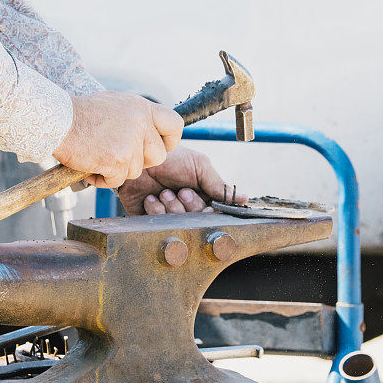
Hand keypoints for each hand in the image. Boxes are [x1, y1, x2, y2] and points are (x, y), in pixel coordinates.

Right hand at [53, 92, 182, 188]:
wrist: (56, 120)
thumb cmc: (80, 114)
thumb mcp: (115, 104)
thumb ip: (136, 118)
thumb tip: (150, 132)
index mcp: (142, 107)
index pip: (175, 125)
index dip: (170, 141)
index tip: (159, 147)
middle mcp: (140, 123)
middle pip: (158, 156)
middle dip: (141, 162)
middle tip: (120, 157)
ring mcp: (130, 142)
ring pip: (136, 171)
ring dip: (118, 170)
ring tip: (98, 157)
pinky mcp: (117, 160)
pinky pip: (118, 181)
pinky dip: (103, 179)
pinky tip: (91, 167)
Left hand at [116, 147, 246, 214]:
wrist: (137, 157)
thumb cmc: (169, 157)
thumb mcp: (199, 166)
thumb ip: (219, 184)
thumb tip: (244, 198)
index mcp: (203, 196)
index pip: (214, 215)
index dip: (207, 211)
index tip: (200, 198)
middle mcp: (188, 208)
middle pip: (197, 222)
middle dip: (189, 206)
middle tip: (180, 190)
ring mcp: (170, 216)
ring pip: (179, 225)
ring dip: (171, 207)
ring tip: (163, 191)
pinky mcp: (151, 222)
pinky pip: (159, 226)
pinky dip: (155, 211)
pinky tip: (151, 199)